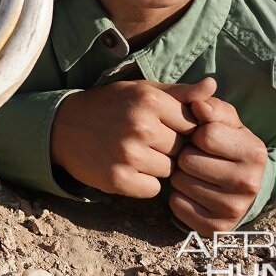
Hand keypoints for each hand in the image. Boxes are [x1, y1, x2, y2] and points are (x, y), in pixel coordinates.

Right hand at [50, 77, 216, 197]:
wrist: (62, 127)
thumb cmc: (109, 106)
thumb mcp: (142, 91)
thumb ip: (180, 92)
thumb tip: (213, 86)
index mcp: (150, 100)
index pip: (193, 125)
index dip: (182, 129)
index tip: (164, 127)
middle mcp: (141, 126)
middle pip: (181, 150)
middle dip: (169, 149)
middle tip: (146, 141)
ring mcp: (128, 154)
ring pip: (168, 171)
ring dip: (157, 166)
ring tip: (135, 153)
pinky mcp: (118, 179)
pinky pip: (152, 189)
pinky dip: (143, 183)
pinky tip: (128, 168)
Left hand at [169, 96, 267, 233]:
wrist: (238, 184)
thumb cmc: (225, 144)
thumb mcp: (224, 121)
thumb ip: (211, 106)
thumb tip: (199, 104)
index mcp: (255, 152)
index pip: (205, 135)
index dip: (196, 133)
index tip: (203, 138)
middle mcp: (250, 183)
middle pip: (189, 161)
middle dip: (186, 155)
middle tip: (197, 157)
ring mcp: (234, 209)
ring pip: (180, 183)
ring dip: (180, 175)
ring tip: (196, 173)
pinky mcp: (215, 228)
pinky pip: (177, 205)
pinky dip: (178, 196)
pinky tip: (193, 192)